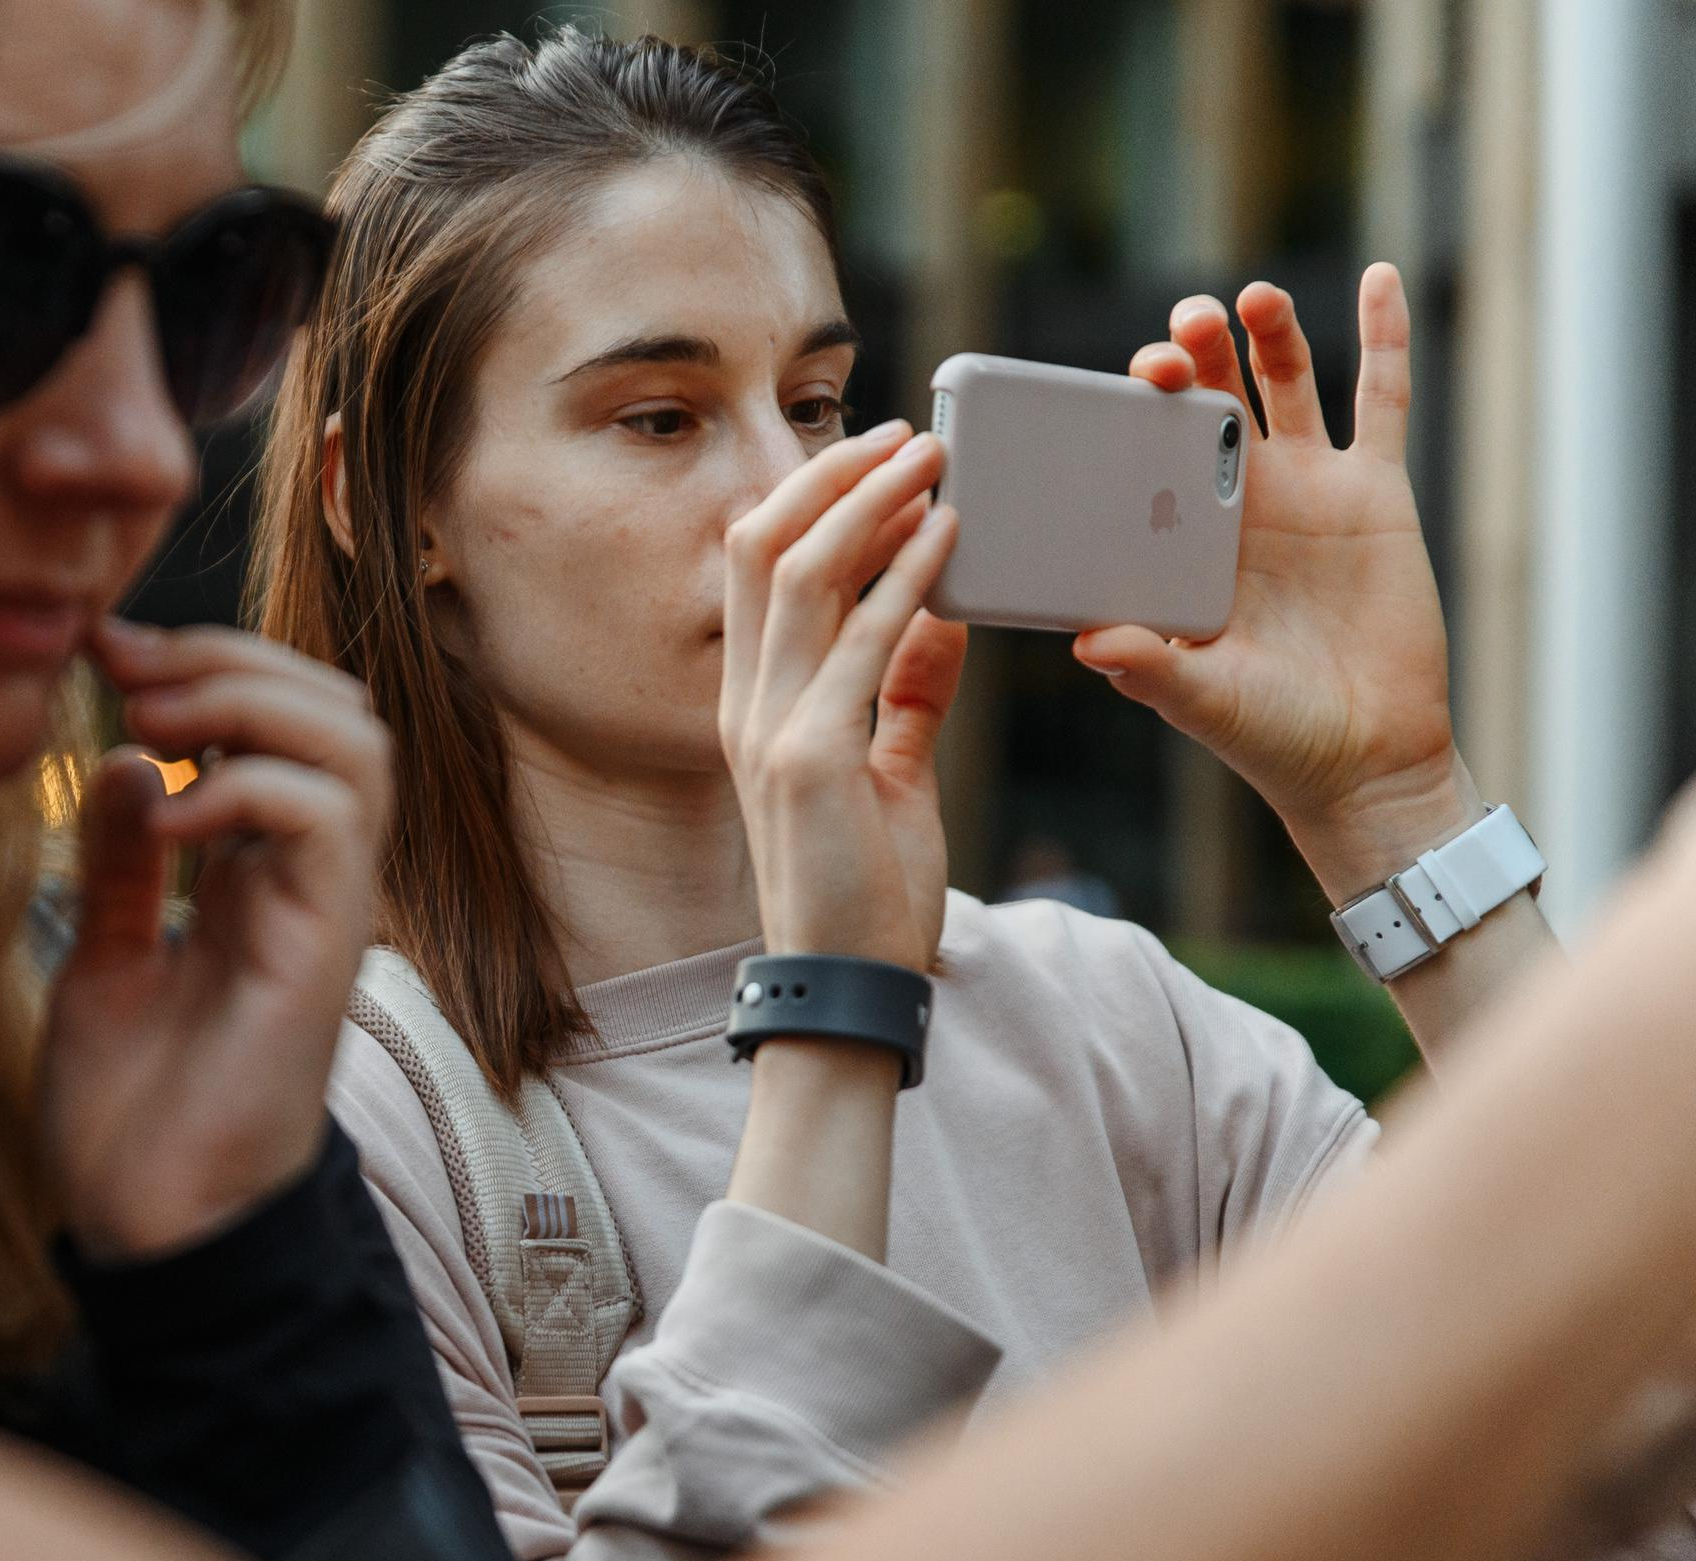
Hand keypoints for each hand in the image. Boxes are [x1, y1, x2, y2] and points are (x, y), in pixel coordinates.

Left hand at [41, 620, 392, 1261]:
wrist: (148, 1225)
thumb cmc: (133, 1111)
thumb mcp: (106, 952)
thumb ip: (124, 860)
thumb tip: (130, 762)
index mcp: (263, 872)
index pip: (284, 716)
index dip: (204, 659)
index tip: (99, 649)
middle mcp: (311, 879)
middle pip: (337, 706)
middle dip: (231, 655)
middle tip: (124, 667)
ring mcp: (327, 910)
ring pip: (356, 744)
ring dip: (250, 701)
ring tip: (156, 718)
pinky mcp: (324, 950)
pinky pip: (328, 819)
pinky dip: (249, 785)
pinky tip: (172, 814)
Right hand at [720, 422, 964, 969]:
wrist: (849, 988)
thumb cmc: (868, 893)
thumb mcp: (891, 778)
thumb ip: (908, 697)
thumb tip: (943, 618)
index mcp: (754, 706)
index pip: (758, 573)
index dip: (809, 502)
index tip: (875, 461)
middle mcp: (747, 706)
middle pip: (763, 551)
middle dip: (831, 480)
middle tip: (904, 436)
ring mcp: (771, 730)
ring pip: (798, 577)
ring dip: (866, 506)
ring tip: (929, 461)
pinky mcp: (812, 760)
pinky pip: (860, 645)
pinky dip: (904, 581)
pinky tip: (948, 540)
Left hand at [1082, 265, 1475, 895]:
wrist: (1364, 761)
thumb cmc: (1269, 736)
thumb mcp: (1200, 699)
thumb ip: (1149, 665)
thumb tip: (1087, 641)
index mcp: (1182, 540)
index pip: (1143, 456)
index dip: (1130, 415)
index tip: (1116, 386)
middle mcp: (1239, 503)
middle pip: (1207, 404)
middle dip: (1189, 361)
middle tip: (1178, 334)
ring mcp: (1309, 492)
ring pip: (1284, 386)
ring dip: (1266, 334)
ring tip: (1249, 297)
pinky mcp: (1377, 494)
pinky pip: (1383, 402)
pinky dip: (1382, 337)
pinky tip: (1379, 278)